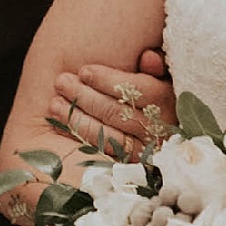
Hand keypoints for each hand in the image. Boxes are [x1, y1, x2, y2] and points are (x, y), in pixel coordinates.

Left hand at [50, 48, 175, 161]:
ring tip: (54, 104)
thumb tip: (147, 57)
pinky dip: (79, 138)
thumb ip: (155, 66)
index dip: (110, 80)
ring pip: (108, 136)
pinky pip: (100, 154)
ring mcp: (145, 153)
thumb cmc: (148, 94)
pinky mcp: (128, 168)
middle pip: (120, 113)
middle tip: (61, 82)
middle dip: (86, 97)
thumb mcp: (158, 77)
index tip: (84, 71)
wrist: (151, 136)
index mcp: (170, 102)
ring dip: (77, 119)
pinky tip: (61, 126)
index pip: (141, 90)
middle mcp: (161, 130)